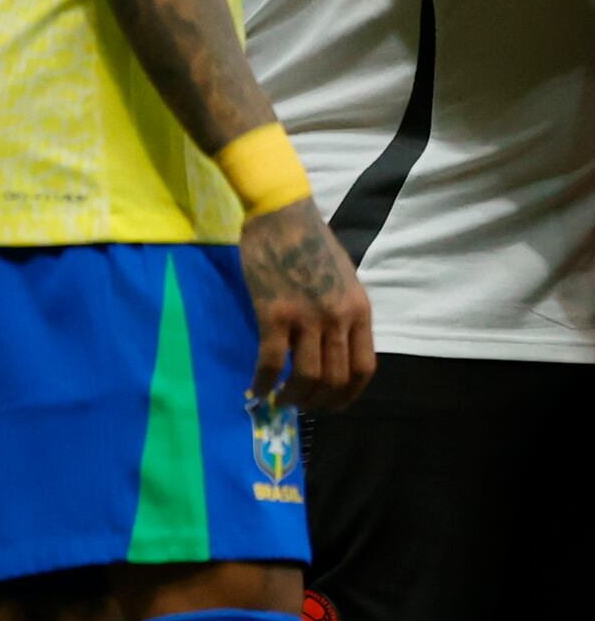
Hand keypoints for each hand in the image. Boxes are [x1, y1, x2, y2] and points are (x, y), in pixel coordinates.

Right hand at [237, 196, 374, 411]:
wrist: (283, 215)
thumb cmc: (311, 243)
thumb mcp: (344, 280)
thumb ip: (342, 313)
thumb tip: (331, 347)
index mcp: (359, 310)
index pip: (364, 369)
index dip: (347, 396)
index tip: (330, 404)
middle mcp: (338, 318)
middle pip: (335, 379)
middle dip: (317, 401)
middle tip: (300, 405)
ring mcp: (307, 317)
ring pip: (307, 377)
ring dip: (293, 397)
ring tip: (280, 399)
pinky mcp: (274, 314)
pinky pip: (272, 361)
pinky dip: (264, 382)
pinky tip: (256, 389)